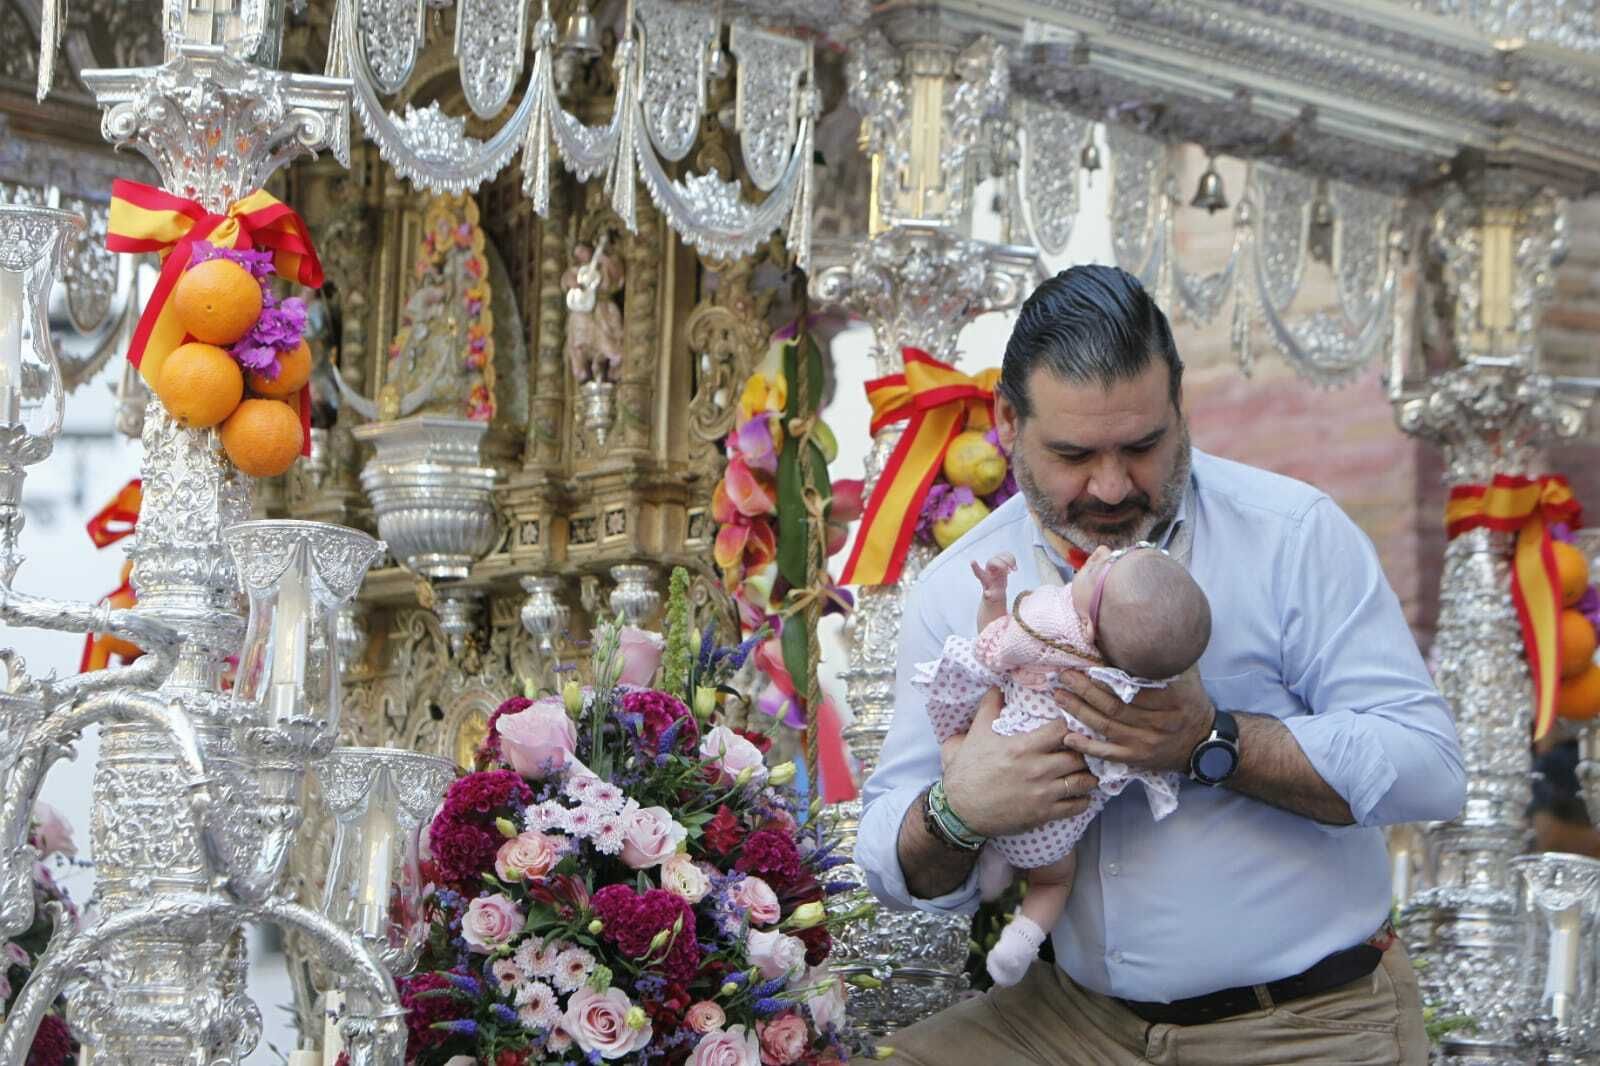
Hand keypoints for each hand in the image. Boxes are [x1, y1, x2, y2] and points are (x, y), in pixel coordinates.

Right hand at [942, 687, 1098, 836]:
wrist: (959, 810)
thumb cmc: (966, 771)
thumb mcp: (975, 734)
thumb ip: (988, 708)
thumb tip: (996, 687)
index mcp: (1023, 747)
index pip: (1062, 730)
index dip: (1069, 727)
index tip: (1069, 728)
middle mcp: (1037, 769)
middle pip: (1079, 755)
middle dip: (1083, 751)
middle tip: (1084, 750)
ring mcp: (1042, 793)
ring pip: (1083, 781)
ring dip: (1088, 775)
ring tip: (1087, 771)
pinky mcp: (1043, 814)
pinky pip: (1076, 806)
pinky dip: (1084, 800)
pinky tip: (1081, 794)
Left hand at [970, 554, 1017, 606]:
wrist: (996, 589)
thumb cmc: (993, 593)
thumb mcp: (992, 597)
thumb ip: (989, 595)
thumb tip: (987, 594)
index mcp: (984, 577)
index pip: (978, 572)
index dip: (975, 567)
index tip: (972, 562)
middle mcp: (988, 568)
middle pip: (993, 561)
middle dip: (1002, 565)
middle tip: (1010, 572)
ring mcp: (996, 563)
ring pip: (1001, 555)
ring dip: (1009, 560)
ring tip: (1014, 570)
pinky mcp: (1002, 561)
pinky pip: (1007, 555)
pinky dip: (1012, 559)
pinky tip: (1015, 567)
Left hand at [1054, 667, 1215, 774]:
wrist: (1203, 743)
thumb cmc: (1190, 702)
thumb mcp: (1187, 675)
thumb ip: (1168, 656)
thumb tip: (1147, 629)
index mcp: (1170, 700)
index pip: (1133, 688)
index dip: (1106, 678)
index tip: (1085, 664)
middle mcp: (1157, 723)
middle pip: (1114, 706)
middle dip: (1085, 690)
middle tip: (1064, 676)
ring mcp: (1145, 743)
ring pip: (1106, 726)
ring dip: (1079, 711)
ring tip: (1059, 695)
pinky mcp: (1137, 758)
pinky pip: (1108, 754)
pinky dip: (1087, 746)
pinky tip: (1068, 736)